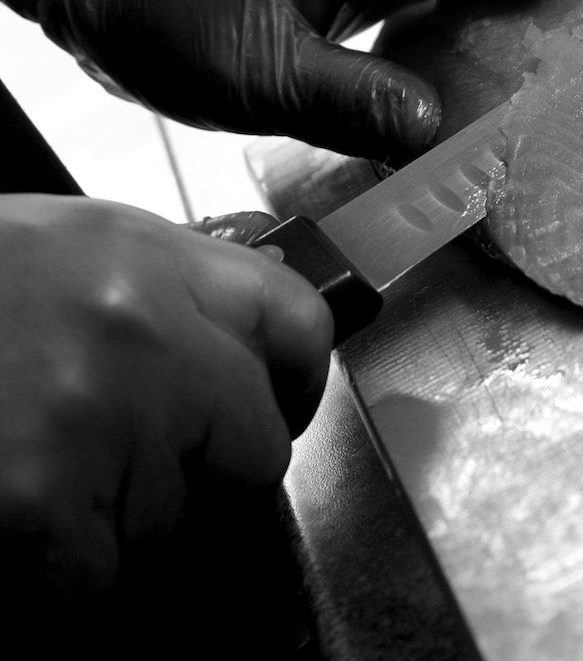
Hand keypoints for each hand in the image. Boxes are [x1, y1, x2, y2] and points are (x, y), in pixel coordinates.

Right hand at [0, 195, 331, 636]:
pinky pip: (105, 590)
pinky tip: (17, 539)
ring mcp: (95, 418)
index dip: (292, 381)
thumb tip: (224, 350)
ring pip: (180, 524)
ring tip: (31, 478)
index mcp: (136, 253)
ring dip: (121, 528)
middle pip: (254, 442)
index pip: (294, 320)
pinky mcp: (41, 512)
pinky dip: (66, 590)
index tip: (276, 410)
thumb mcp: (53, 259)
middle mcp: (135, 326)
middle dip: (204, 475)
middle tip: (125, 472)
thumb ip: (151, 295)